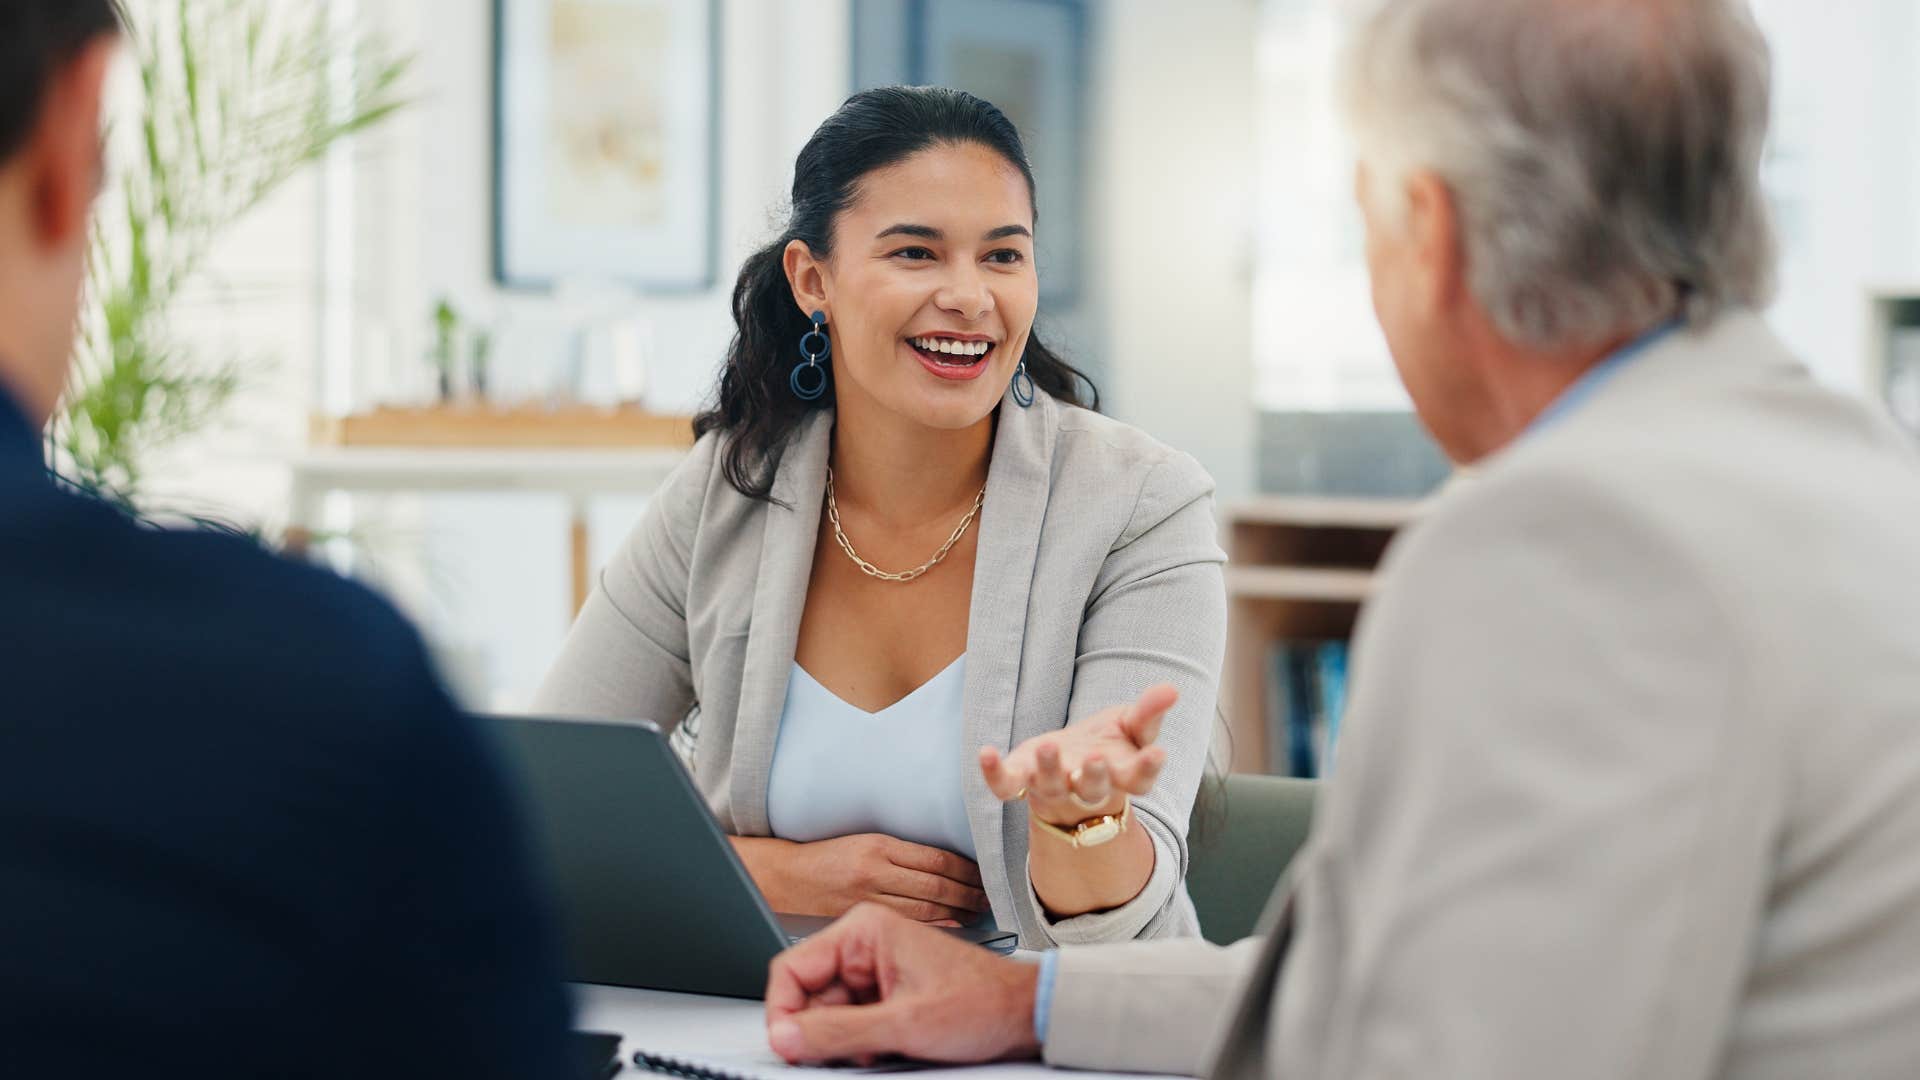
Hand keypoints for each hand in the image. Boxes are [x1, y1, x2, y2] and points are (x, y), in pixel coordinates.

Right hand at [730, 834, 989, 924]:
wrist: (783, 879)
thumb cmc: (824, 861)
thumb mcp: (863, 843)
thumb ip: (900, 855)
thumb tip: (945, 864)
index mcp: (878, 848)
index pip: (938, 859)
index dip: (967, 870)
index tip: (986, 874)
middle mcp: (875, 873)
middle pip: (938, 886)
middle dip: (970, 893)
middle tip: (993, 898)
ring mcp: (868, 900)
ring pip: (927, 908)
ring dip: (959, 910)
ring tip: (980, 912)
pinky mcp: (862, 922)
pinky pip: (907, 926)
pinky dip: (934, 926)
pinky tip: (952, 926)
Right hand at [765, 903, 1040, 1065]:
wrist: (1024, 1014)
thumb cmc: (982, 1002)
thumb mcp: (903, 1024)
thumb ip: (837, 1032)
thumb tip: (786, 1036)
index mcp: (863, 931)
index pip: (791, 970)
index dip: (783, 1013)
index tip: (787, 1046)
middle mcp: (865, 946)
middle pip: (808, 997)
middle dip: (820, 1033)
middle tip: (842, 1056)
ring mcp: (875, 971)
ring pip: (829, 1015)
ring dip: (844, 1042)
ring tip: (878, 1050)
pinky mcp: (886, 994)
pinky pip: (852, 1022)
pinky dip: (860, 1043)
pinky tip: (886, 1049)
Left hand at [978, 684, 1177, 825]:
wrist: (1070, 767)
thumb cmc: (1109, 745)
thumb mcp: (1131, 725)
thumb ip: (1149, 712)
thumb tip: (1172, 689)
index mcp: (1122, 776)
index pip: (1140, 779)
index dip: (1148, 768)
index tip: (1158, 754)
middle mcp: (1087, 788)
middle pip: (1092, 789)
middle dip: (1093, 775)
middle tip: (1095, 757)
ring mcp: (1052, 787)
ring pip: (1051, 786)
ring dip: (1049, 769)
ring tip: (1047, 746)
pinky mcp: (1022, 782)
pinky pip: (1006, 787)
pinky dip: (994, 774)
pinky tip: (986, 753)